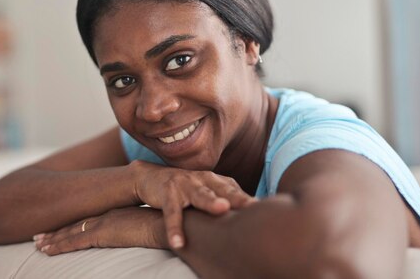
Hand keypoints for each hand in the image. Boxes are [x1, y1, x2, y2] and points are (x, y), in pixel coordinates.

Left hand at [34, 206, 166, 255]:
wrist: (173, 224)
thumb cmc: (170, 228)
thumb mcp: (155, 230)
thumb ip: (146, 233)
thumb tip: (149, 238)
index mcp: (119, 214)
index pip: (91, 221)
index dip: (74, 226)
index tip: (61, 229)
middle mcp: (108, 217)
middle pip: (76, 225)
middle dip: (57, 232)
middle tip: (40, 236)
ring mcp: (104, 224)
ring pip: (70, 233)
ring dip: (53, 240)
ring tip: (37, 245)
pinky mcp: (102, 234)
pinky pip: (74, 242)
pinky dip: (58, 246)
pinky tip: (46, 251)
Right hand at [132, 161, 256, 248]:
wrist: (150, 177)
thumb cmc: (186, 188)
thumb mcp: (207, 190)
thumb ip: (227, 198)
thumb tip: (256, 215)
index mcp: (215, 180)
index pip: (236, 191)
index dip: (249, 200)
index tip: (268, 210)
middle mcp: (203, 179)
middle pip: (223, 189)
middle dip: (238, 197)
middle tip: (254, 206)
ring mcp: (185, 184)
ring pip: (200, 194)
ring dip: (210, 201)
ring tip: (222, 209)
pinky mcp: (167, 193)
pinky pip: (172, 213)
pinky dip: (174, 228)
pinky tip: (178, 243)